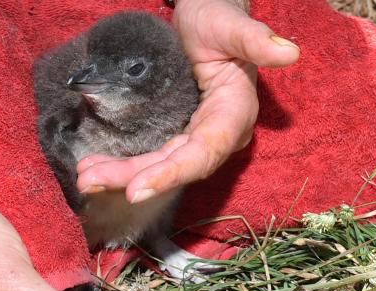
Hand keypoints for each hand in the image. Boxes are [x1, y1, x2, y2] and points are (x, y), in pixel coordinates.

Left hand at [76, 0, 299, 202]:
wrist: (203, 20)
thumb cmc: (217, 17)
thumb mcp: (231, 24)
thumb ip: (254, 40)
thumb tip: (290, 53)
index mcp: (233, 114)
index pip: (203, 153)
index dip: (172, 173)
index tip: (136, 189)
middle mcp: (214, 135)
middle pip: (175, 166)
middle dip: (133, 178)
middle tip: (90, 182)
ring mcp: (192, 137)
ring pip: (158, 165)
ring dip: (121, 176)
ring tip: (85, 179)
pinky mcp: (174, 135)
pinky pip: (149, 156)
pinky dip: (122, 165)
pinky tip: (94, 166)